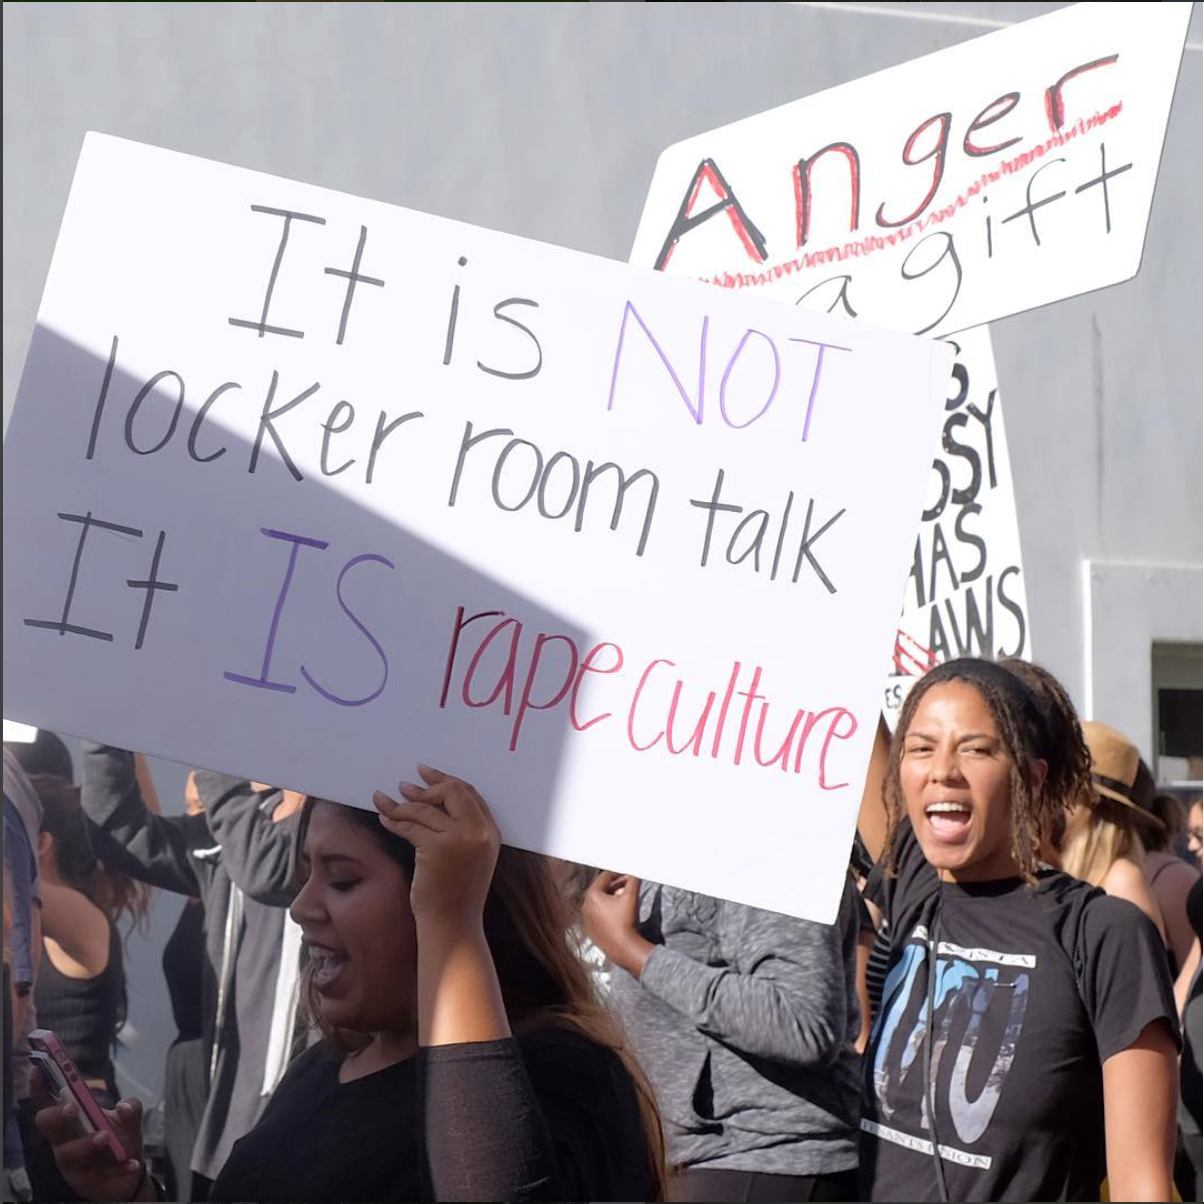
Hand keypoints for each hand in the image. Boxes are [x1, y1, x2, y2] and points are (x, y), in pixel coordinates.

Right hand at [35, 1096, 147, 1201]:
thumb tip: (124, 1106)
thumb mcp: (129, 1120)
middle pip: (47, 1125)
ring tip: (105, 1137)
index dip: (40, 1088)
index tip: (39, 1070)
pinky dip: (118, 1169)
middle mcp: (64, 1139)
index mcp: (70, 1120)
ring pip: (66, 1153)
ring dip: (85, 1143)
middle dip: (56, 1115)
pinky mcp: (83, 1182)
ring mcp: (71, 1163)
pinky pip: (96, 1176)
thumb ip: (131, 1107)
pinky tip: (132, 1165)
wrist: (128, 1174)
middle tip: (73, 1108)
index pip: (48, 1103)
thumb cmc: (118, 1141)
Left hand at [374, 765, 499, 930]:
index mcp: (491, 832)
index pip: (470, 793)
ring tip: (385, 801)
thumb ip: (463, 832)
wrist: (454, 926)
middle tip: (404, 784)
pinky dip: (394, 820)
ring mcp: (460, 839)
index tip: (427, 774)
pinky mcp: (437, 848)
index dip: (446, 780)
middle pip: (452, 791)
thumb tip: (433, 804)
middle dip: (426, 785)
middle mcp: (479, 832)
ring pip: (426, 809)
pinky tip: (384, 819)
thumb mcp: (471, 858)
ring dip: (401, 804)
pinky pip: (411, 825)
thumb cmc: (458, 896)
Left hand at [583, 871, 652, 976]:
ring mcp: (587, 919)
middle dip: (616, 886)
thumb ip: (633, 881)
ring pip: (599, 902)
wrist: (623, 948)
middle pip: (601, 889)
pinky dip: (607, 911)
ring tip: (625, 899)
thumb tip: (634, 874)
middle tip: (628, 886)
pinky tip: (618, 913)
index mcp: (592, 895)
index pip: (605, 877)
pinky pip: (598, 914)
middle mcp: (585, 906)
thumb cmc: (625, 921)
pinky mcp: (590, 930)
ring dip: (612, 898)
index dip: (618, 874)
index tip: (627, 875)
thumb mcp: (631, 897)